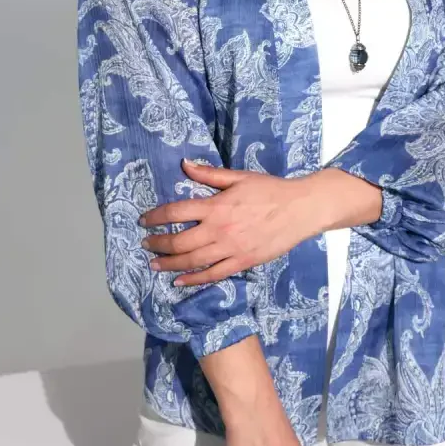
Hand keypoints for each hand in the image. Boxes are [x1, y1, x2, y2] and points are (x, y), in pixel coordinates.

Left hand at [139, 163, 321, 286]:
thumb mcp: (239, 177)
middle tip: (146, 244)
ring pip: (192, 261)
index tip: (144, 220)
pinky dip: (194, 280)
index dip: (156, 217)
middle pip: (179, 242)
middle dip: (158, 244)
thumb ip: (210, 174)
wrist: (300, 209)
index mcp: (216, 206)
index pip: (176, 212)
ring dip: (169, 264)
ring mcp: (230, 249)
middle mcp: (219, 229)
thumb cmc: (270, 190)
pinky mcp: (242, 262)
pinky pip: (213, 274)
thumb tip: (185, 164)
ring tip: (155, 264)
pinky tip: (179, 281)